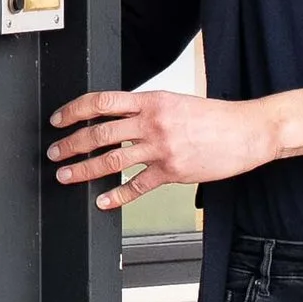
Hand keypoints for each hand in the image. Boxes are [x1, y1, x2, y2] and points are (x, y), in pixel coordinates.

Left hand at [45, 90, 279, 212]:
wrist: (248, 131)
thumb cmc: (214, 117)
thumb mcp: (175, 102)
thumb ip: (145, 109)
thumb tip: (116, 118)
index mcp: (151, 101)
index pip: (102, 102)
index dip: (74, 110)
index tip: (59, 119)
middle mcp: (152, 123)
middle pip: (99, 132)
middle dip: (71, 144)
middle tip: (54, 152)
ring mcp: (161, 148)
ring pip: (111, 159)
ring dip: (83, 169)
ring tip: (66, 175)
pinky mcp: (172, 171)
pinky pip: (137, 185)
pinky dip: (117, 195)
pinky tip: (102, 200)